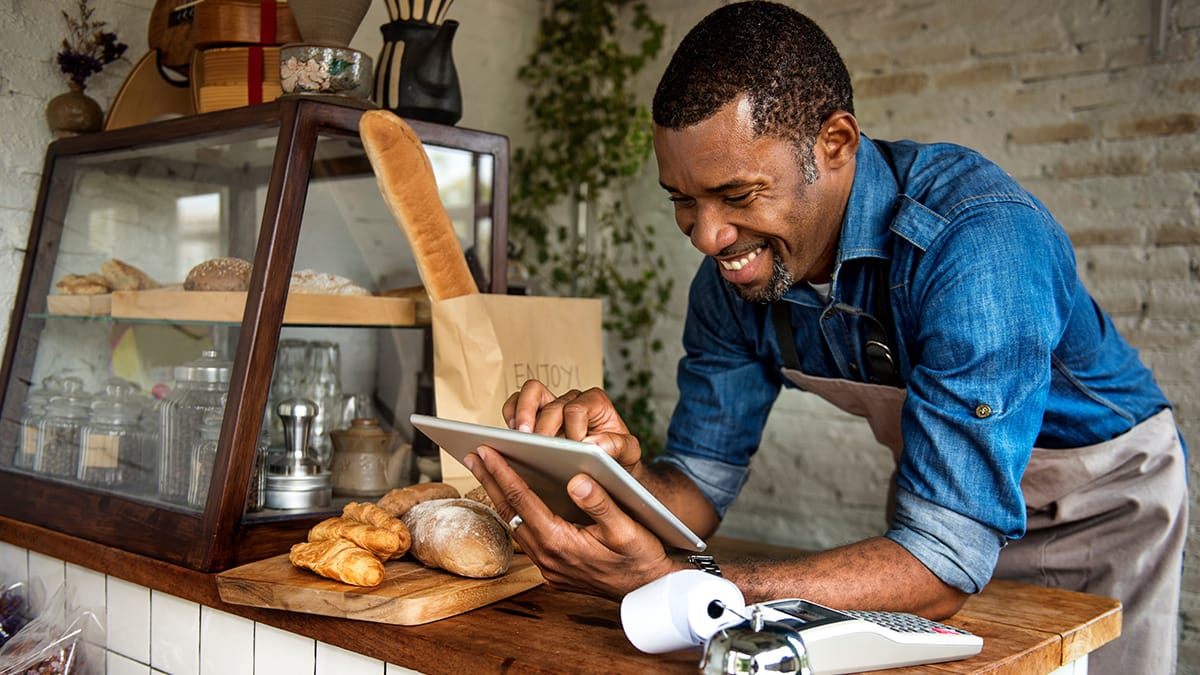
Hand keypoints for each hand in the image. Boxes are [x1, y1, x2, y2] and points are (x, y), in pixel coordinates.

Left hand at [463, 443, 681, 598]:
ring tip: (486, 472)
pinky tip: (513, 499)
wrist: (649, 591)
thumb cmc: (642, 557)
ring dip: (499, 497)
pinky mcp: (553, 569)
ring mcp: (548, 566)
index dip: (502, 472)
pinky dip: (515, 513)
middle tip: (472, 454)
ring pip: (515, 525)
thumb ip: (601, 503)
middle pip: (510, 512)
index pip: (523, 500)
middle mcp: (548, 557)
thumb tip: (576, 479)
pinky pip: (526, 537)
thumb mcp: (627, 528)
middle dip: (489, 481)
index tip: (486, 451)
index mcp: (561, 543)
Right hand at [503, 379, 642, 470]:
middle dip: (543, 426)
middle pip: (550, 403)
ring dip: (522, 413)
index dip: (572, 429)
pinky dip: (511, 415)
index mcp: (596, 403)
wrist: (610, 466)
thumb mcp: (629, 453)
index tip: (574, 449)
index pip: (576, 409)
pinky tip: (512, 437)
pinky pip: (516, 404)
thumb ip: (618, 446)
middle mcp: (572, 399)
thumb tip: (592, 445)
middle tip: (539, 446)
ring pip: (530, 392)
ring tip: (520, 437)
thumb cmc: (618, 457)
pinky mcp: (535, 417)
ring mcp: (551, 405)